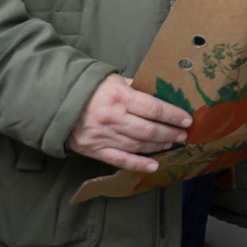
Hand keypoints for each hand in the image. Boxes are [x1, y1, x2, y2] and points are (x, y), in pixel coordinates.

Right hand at [69, 74, 192, 172]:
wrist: (59, 103)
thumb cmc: (93, 88)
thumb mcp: (116, 80)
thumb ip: (138, 88)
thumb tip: (163, 94)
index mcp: (120, 97)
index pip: (154, 108)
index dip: (173, 115)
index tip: (187, 120)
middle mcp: (113, 118)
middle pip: (149, 130)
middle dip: (170, 133)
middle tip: (183, 135)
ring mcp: (104, 136)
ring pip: (138, 145)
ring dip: (158, 146)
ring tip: (171, 144)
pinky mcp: (95, 150)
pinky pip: (120, 160)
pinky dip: (138, 165)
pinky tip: (153, 166)